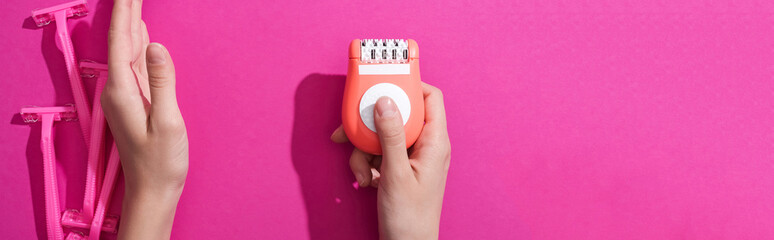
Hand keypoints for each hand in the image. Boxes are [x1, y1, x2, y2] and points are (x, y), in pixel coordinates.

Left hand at [102, 0, 187, 238]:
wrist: (153, 188)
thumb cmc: (161, 161)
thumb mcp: (167, 121)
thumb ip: (161, 81)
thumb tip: (154, 45)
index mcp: (122, 90)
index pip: (121, 40)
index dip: (126, 11)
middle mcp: (118, 88)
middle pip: (122, 40)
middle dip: (128, 10)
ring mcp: (125, 94)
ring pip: (127, 48)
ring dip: (132, 22)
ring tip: (136, 2)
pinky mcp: (134, 100)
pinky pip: (133, 62)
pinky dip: (137, 42)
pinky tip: (141, 34)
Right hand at [331, 82, 450, 239]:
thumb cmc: (410, 217)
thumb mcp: (395, 172)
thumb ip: (390, 135)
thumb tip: (385, 101)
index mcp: (436, 142)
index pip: (430, 98)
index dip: (409, 86)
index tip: (384, 83)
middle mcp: (426, 145)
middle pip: (398, 115)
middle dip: (372, 125)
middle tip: (352, 133)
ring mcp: (412, 156)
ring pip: (383, 134)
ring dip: (365, 150)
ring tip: (363, 173)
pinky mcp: (399, 167)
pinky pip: (379, 151)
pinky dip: (367, 162)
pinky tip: (366, 180)